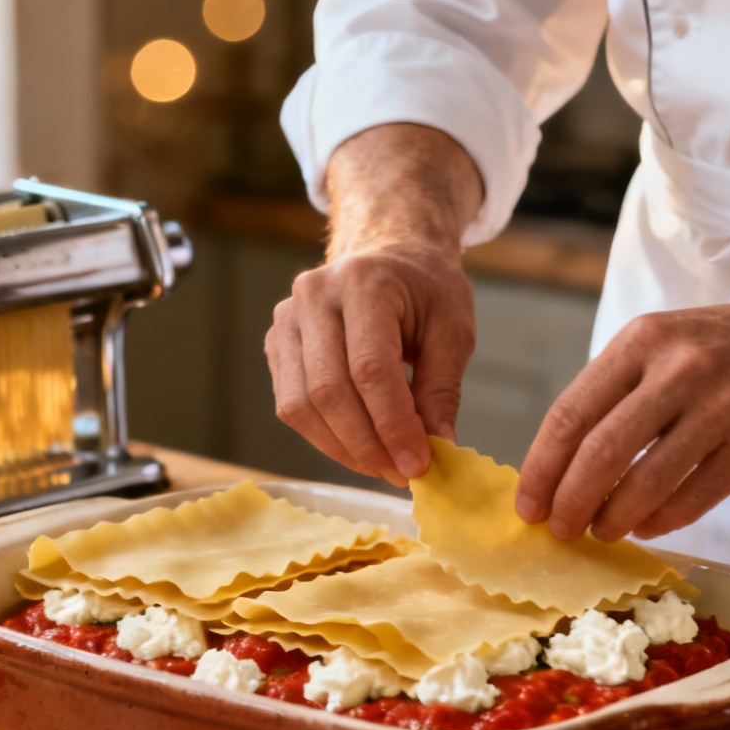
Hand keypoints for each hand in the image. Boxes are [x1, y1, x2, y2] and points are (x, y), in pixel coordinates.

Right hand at [266, 241, 475, 484]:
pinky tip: (359, 446)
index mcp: (364, 282)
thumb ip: (442, 389)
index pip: (370, 368)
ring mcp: (287, 319)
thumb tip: (437, 448)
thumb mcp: (453, 330)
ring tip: (382, 465)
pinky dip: (325, 436)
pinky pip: (291, 405)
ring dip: (342, 448)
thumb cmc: (425, 290)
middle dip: (366, 444)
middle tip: (400, 473)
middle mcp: (314, 296)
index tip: (418, 463)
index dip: (392, 424)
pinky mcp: (276, 344)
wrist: (389, 256)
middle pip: (327, 390)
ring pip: (301, 405)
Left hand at [513, 198, 729, 543]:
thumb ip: (617, 392)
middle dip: (569, 503)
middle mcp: (678, 370)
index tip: (527, 506)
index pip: (570, 413)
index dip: (541, 469)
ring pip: (645, 484)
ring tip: (601, 531)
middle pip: (599, 454)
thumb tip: (559, 464)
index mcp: (642, 340)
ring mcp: (721, 408)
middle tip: (558, 530)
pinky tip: (647, 526)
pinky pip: (692, 498)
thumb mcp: (667, 343)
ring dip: (613, 519)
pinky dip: (660, 521)